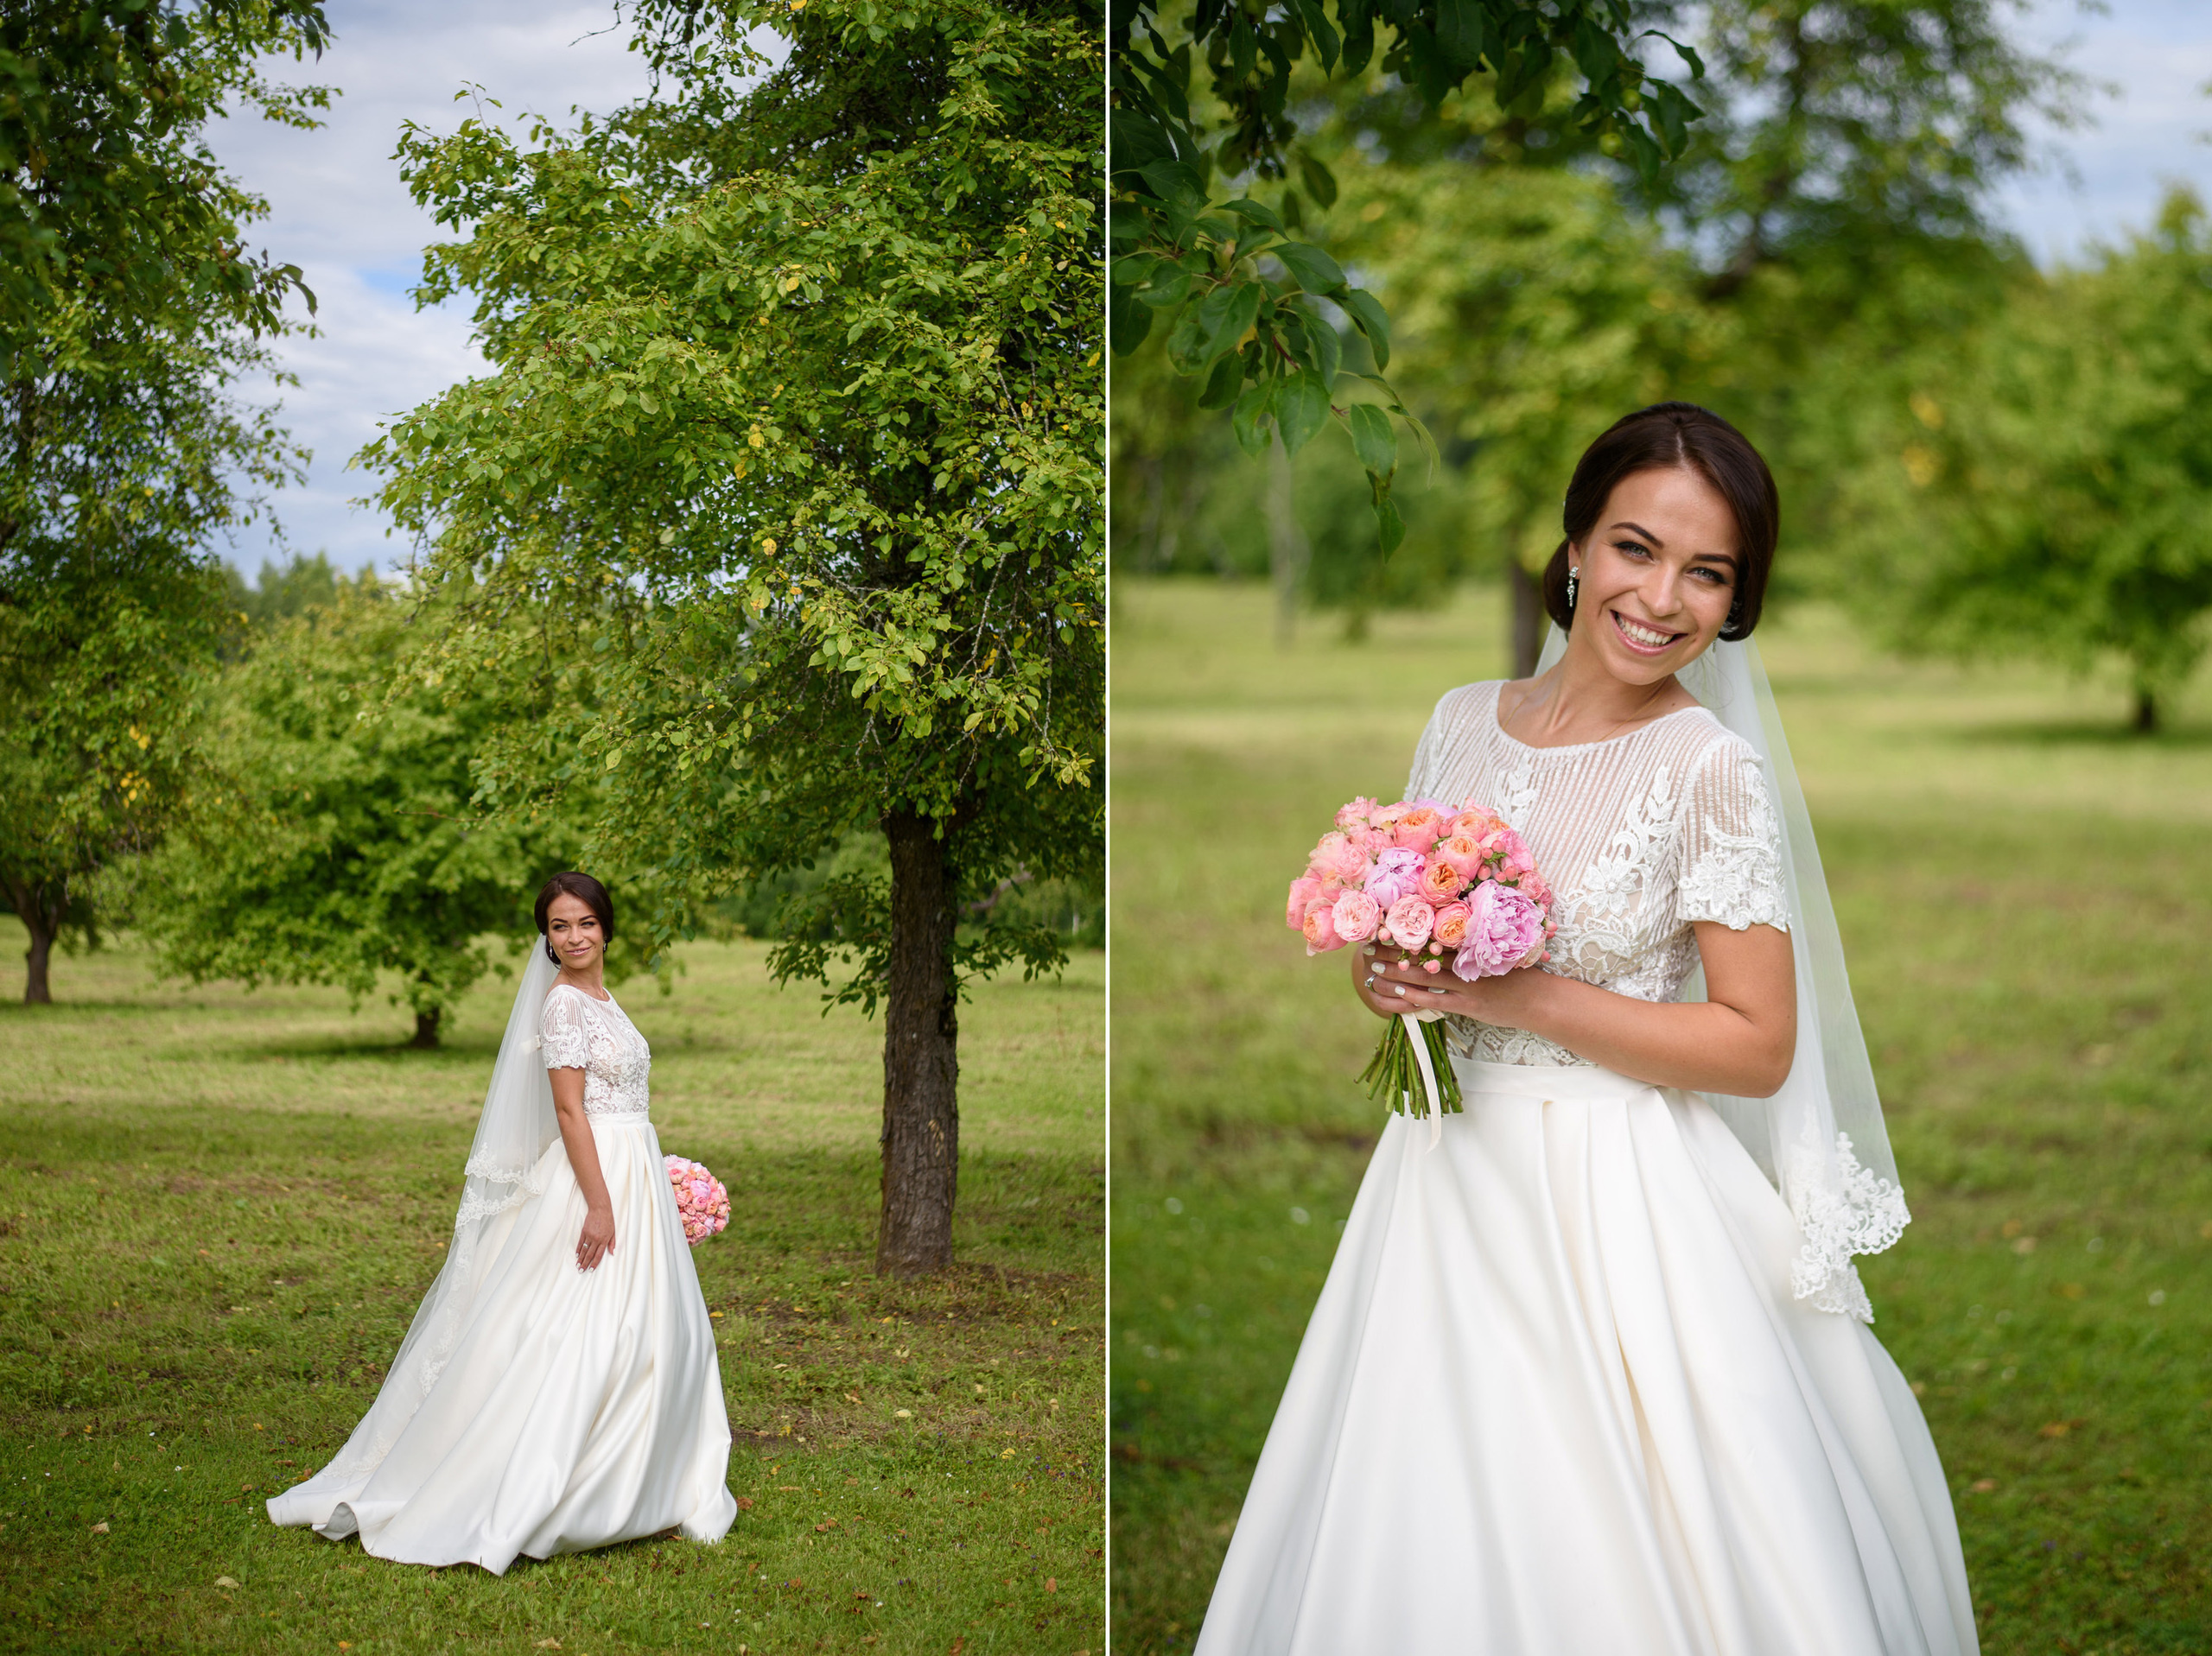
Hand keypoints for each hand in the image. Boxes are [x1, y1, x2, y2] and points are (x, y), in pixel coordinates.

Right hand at [576, 1206, 615, 1271]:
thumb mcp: (613, 1232)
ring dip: (580, 1258)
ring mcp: (589, 1235)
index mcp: (604, 1240)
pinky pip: (580, 1242)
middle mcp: (596, 1239)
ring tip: (577, 1265)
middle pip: (589, 1254)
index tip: (590, 1269)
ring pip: (584, 1250)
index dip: (594, 1263)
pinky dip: (578, 1249)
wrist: (600, 1209)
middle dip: (585, 1263)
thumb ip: (612, 1243)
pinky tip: (577, 1255)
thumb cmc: (608, 1220)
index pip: (598, 1255)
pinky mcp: (584, 1231)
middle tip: (581, 1270)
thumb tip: (612, 1253)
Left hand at [1350, 940, 1547, 1027]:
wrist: (1542, 1000)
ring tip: (1372, 971)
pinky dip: (1413, 996)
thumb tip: (1452, 928)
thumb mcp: (1501, 948)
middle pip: (1420, 952)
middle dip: (1392, 950)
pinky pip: (1434, 1000)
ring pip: (1422, 977)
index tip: (1384, 925)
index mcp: (1472, 943)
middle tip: (1367, 947)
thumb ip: (1476, 939)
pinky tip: (1396, 993)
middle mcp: (1466, 960)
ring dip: (1395, 974)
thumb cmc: (1522, 973)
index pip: (1431, 933)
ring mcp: (1466, 983)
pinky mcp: (1468, 1005)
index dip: (1406, 930)